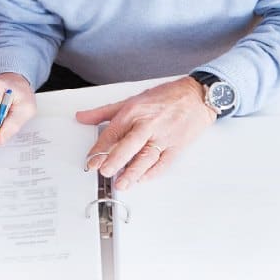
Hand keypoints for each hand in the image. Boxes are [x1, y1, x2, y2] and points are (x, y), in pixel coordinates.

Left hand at [76, 76, 215, 190]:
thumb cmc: (165, 97)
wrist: (196, 96)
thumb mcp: (131, 100)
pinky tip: (142, 179)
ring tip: (121, 183)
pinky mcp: (177, 146)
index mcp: (134, 111)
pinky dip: (152, 173)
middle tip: (104, 172)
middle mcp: (148, 124)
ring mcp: (164, 136)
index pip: (113, 132)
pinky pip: (163, 163)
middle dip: (116, 159)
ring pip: (147, 157)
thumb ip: (103, 112)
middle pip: (130, 144)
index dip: (100, 148)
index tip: (90, 161)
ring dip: (133, 172)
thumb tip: (82, 117)